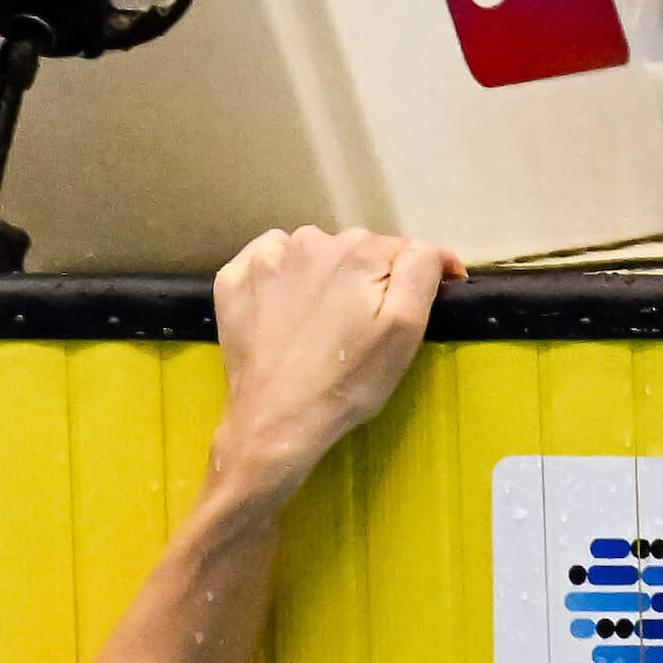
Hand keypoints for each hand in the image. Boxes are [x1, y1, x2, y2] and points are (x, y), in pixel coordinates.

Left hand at [211, 226, 466, 497]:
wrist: (276, 420)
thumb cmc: (348, 381)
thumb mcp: (406, 328)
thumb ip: (421, 271)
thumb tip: (430, 249)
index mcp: (358, 251)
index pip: (400, 250)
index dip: (414, 276)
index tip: (414, 305)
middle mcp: (309, 242)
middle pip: (354, 248)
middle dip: (367, 276)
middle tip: (360, 323)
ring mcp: (264, 259)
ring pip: (312, 251)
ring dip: (323, 273)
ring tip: (321, 319)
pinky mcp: (232, 280)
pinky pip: (267, 260)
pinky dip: (280, 275)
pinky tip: (283, 307)